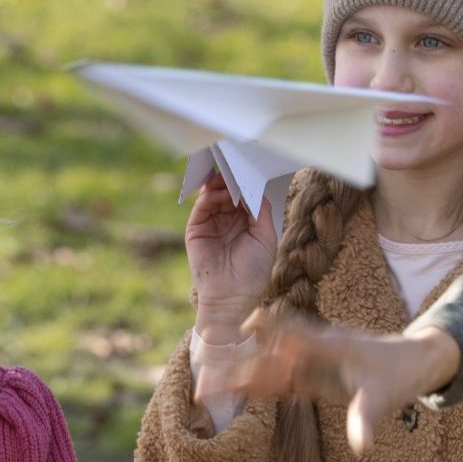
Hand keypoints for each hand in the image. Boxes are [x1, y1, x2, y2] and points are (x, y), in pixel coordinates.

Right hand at [185, 172, 276, 341]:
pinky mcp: (197, 227)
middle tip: (237, 165)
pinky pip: (202, 205)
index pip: (247, 196)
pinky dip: (209, 193)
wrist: (230, 296)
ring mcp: (212, 223)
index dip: (249, 183)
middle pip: (230, 192)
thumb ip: (261, 211)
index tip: (252, 168)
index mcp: (247, 223)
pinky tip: (218, 187)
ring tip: (228, 175)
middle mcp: (229, 220)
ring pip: (215, 195)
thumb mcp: (266, 238)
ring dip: (222, 183)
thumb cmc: (253, 271)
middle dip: (234, 179)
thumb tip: (254, 188)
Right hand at [228, 311, 458, 453]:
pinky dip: (258, 386)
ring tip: (207, 391)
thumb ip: (368, 419)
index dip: (268, 328)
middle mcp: (314, 350)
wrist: (414, 362)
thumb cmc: (400, 371)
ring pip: (269, 369)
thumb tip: (361, 447)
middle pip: (268, 356)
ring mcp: (311, 363)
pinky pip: (281, 381)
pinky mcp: (313, 377)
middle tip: (206, 383)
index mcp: (329, 344)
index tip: (242, 327)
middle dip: (238, 367)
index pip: (291, 332)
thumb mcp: (384, 396)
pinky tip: (236, 392)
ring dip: (241, 378)